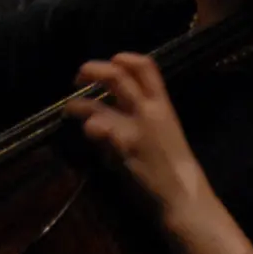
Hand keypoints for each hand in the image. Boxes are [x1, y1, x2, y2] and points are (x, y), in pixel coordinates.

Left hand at [65, 52, 212, 230]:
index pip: (146, 67)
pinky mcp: (123, 148)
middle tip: (79, 76)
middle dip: (93, 70)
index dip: (126, 58)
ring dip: (79, 104)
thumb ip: (139, 117)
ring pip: (99, 105)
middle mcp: (149, 111)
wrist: (184, 195)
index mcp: (163, 105)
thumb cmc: (175, 166)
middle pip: (117, 76)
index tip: (112, 61)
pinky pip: (99, 130)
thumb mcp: (164, 132)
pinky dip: (90, 129)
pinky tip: (87, 133)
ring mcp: (134, 128)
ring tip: (69, 109)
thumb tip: (111, 111)